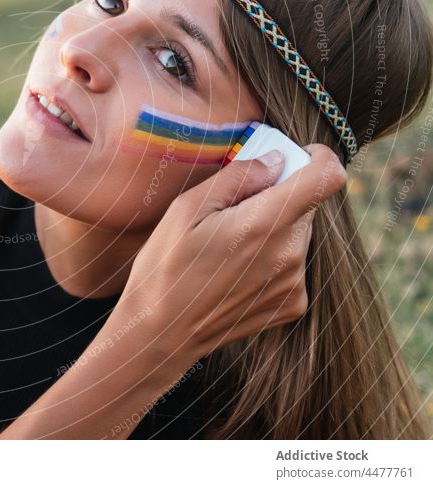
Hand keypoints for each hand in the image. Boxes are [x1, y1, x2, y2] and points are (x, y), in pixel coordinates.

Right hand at [118, 144, 346, 363]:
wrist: (161, 332)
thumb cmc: (166, 267)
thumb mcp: (186, 209)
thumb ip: (237, 178)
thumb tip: (275, 161)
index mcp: (264, 224)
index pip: (327, 178)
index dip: (320, 158)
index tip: (299, 155)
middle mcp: (290, 255)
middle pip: (307, 205)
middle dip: (279, 196)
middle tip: (236, 207)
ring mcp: (294, 284)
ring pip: (298, 233)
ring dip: (274, 228)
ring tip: (229, 245)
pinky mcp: (292, 304)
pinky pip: (294, 263)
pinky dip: (273, 257)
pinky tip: (236, 270)